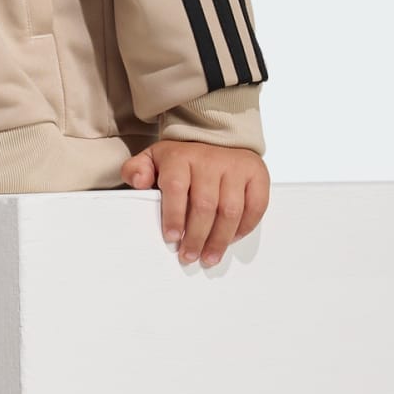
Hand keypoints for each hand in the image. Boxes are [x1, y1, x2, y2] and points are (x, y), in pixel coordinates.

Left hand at [121, 139, 269, 267]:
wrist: (217, 137)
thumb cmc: (183, 158)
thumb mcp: (153, 158)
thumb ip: (137, 170)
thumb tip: (138, 182)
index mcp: (181, 157)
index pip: (177, 188)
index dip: (174, 216)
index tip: (172, 238)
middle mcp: (210, 160)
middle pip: (205, 205)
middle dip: (196, 237)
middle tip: (189, 255)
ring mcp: (236, 166)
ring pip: (231, 210)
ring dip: (220, 239)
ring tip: (209, 257)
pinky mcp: (257, 174)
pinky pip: (256, 206)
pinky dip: (245, 227)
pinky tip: (231, 239)